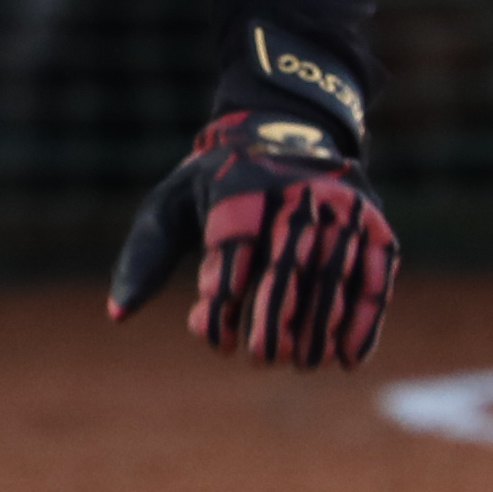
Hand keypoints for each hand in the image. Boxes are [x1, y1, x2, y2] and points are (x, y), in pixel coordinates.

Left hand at [108, 107, 397, 368]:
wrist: (287, 127)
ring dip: (320, 325)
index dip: (225, 296)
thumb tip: (117, 315)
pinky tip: (348, 358)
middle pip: (287, 259)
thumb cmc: (218, 183)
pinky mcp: (373, 221)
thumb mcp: (173, 203)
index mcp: (240, 185)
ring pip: (333, 271)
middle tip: (263, 357)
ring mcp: (341, 204)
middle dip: (275, 315)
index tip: (218, 341)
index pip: (232, 245)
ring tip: (302, 364)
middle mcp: (296, 190)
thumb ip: (147, 256)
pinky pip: (375, 272)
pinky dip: (365, 318)